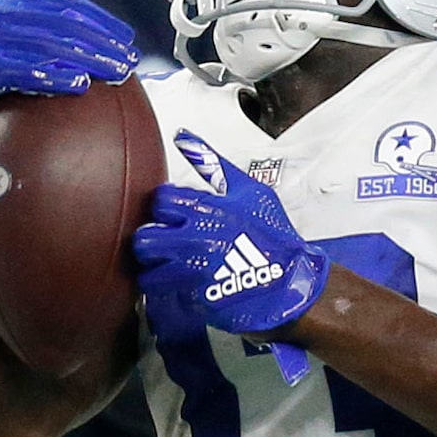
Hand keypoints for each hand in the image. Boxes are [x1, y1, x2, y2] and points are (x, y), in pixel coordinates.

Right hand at [0, 0, 140, 117]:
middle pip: (60, 22)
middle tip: (129, 59)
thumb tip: (85, 59)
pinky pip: (20, 69)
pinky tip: (77, 85)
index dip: (97, 18)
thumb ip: (34, 43)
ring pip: (46, 43)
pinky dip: (51, 75)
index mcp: (7, 5)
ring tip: (115, 72)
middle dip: (100, 40)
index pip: (61, 3)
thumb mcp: (2, 46)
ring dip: (86, 57)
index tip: (126, 36)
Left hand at [131, 131, 330, 342]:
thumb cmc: (274, 235)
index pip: (159, 201)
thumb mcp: (250, 191)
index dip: (166, 207)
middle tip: (165, 242)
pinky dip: (168, 292)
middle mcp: (195, 241)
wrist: (292, 281)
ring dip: (156, 268)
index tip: (177, 214)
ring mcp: (194, 273)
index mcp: (205, 210)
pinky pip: (163, 296)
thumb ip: (213, 164)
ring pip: (147, 271)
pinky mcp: (196, 299)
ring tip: (170, 267)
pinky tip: (181, 286)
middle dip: (152, 239)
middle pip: (144, 237)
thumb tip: (184, 137)